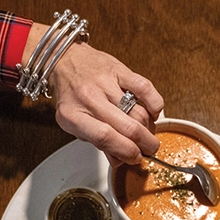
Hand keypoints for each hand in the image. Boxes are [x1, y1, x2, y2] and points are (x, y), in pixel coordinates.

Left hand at [24, 23, 164, 166]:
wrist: (64, 60)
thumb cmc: (70, 94)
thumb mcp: (74, 122)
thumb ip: (96, 141)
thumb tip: (120, 160)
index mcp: (73, 115)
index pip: (104, 138)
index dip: (125, 151)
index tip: (134, 158)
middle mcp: (89, 98)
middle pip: (127, 127)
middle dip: (144, 144)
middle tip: (148, 149)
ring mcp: (105, 82)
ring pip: (138, 111)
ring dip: (150, 128)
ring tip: (149, 133)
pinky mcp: (120, 70)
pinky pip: (145, 87)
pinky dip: (155, 104)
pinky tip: (153, 113)